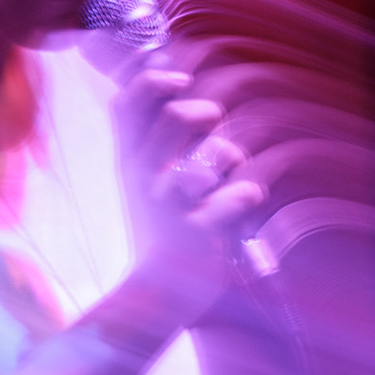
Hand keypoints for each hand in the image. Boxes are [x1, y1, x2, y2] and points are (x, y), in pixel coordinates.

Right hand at [113, 63, 265, 318]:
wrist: (155, 293)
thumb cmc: (159, 226)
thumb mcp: (143, 180)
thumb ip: (154, 137)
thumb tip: (177, 85)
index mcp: (130, 163)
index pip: (126, 106)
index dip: (151, 82)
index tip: (178, 80)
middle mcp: (146, 180)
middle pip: (176, 119)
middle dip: (204, 113)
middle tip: (212, 122)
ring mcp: (172, 206)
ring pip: (215, 155)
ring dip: (231, 158)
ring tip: (228, 178)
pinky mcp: (201, 233)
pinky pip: (239, 195)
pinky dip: (248, 194)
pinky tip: (243, 202)